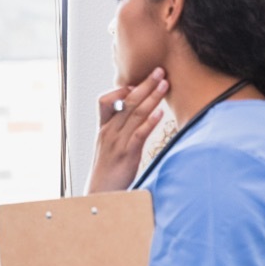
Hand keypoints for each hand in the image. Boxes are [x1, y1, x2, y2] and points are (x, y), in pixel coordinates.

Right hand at [86, 67, 168, 192]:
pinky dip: (149, 122)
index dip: (120, 90)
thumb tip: (138, 119)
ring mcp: (117, 143)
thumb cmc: (107, 172)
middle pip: (126, 102)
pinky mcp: (127, 155)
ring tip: (165, 84)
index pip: (105, 101)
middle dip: (144, 84)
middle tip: (159, 71)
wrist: (100, 194)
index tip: (135, 83)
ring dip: (152, 97)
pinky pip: (138, 134)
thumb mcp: (109, 148)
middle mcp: (108, 133)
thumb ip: (120, 132)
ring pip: (134, 114)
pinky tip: (160, 114)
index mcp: (103, 130)